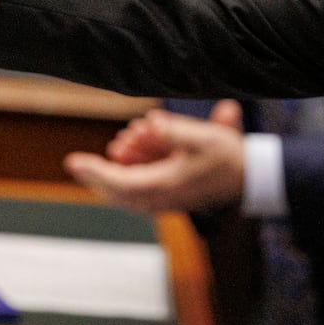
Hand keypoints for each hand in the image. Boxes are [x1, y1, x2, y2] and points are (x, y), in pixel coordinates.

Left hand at [65, 99, 246, 213]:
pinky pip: (138, 189)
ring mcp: (165, 200)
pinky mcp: (170, 196)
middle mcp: (161, 198)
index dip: (94, 172)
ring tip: (130, 140)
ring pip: (126, 190)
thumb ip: (172, 131)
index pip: (119, 182)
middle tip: (80, 160)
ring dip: (119, 167)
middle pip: (116, 191)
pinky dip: (129, 172)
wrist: (250, 177)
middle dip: (98, 174)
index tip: (73, 162)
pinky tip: (132, 150)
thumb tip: (150, 124)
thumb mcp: (202, 137)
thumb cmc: (227, 157)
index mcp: (165, 185)